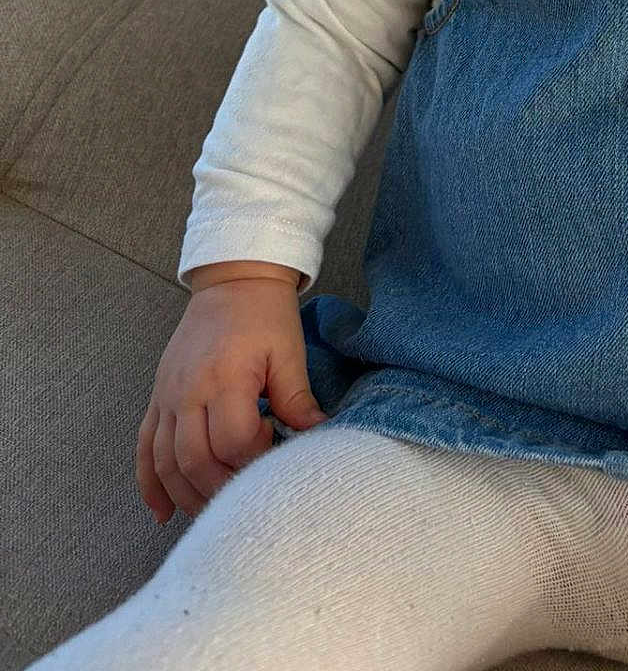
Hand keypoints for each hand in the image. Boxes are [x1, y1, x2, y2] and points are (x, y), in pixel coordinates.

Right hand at [136, 278, 328, 524]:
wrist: (233, 280)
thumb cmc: (265, 315)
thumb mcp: (288, 352)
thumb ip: (297, 399)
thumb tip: (316, 436)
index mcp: (224, 378)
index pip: (232, 442)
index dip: (256, 459)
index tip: (275, 451)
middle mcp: (187, 392)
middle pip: (194, 461)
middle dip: (221, 490)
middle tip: (247, 497)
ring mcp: (167, 397)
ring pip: (165, 463)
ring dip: (186, 495)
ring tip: (212, 514)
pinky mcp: (158, 398)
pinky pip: (144, 448)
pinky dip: (150, 484)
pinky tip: (162, 511)